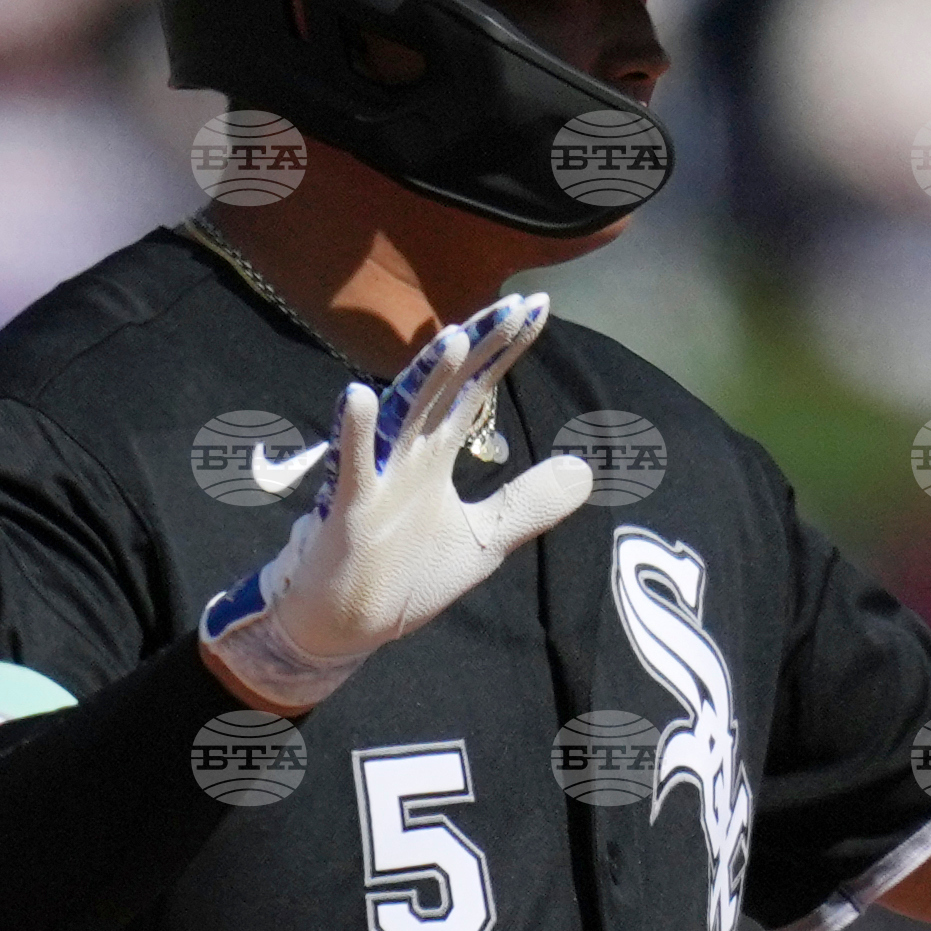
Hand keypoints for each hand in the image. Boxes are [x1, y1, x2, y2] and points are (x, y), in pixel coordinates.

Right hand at [199, 295, 593, 714]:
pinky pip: (353, 468)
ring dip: (427, 379)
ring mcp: (378, 477)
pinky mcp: (350, 510)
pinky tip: (359, 396)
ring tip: (454, 339)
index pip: (476, 389)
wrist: (345, 623)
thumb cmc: (405, 576)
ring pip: (404, 417)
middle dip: (479, 349)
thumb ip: (530, 503)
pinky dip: (356, 435)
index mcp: (436, 454)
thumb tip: (585, 469)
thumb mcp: (484, 540)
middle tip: (514, 307)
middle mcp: (408, 453)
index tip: (537, 308)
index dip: (504, 350)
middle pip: (446, 388)